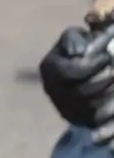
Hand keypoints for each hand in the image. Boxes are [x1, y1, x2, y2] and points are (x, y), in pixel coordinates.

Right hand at [42, 22, 113, 141]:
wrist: (73, 72)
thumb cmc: (76, 50)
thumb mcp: (72, 38)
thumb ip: (74, 38)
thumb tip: (82, 52)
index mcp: (49, 69)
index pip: (71, 72)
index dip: (92, 66)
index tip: (107, 57)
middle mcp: (53, 91)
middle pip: (82, 92)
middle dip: (104, 81)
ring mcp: (64, 108)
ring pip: (91, 108)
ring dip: (108, 95)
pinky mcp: (77, 120)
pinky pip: (96, 120)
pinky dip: (109, 111)